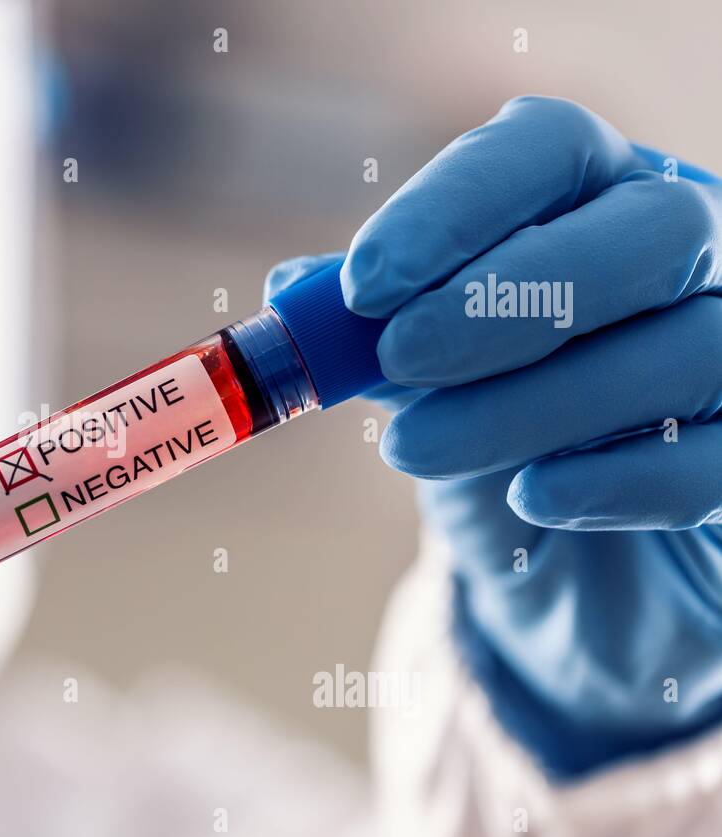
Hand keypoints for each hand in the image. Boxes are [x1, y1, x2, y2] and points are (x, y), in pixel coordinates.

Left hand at [268, 96, 721, 776]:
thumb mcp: (422, 370)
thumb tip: (292, 294)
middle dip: (510, 297)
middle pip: (648, 231)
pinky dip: (622, 481)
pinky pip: (720, 457)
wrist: (574, 554)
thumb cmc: (491, 428)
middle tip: (399, 358)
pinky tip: (531, 497)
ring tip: (414, 448)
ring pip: (686, 346)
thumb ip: (368, 332)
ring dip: (535, 402)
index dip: (454, 208)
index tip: (363, 284)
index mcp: (593, 194)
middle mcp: (686, 247)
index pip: (548, 149)